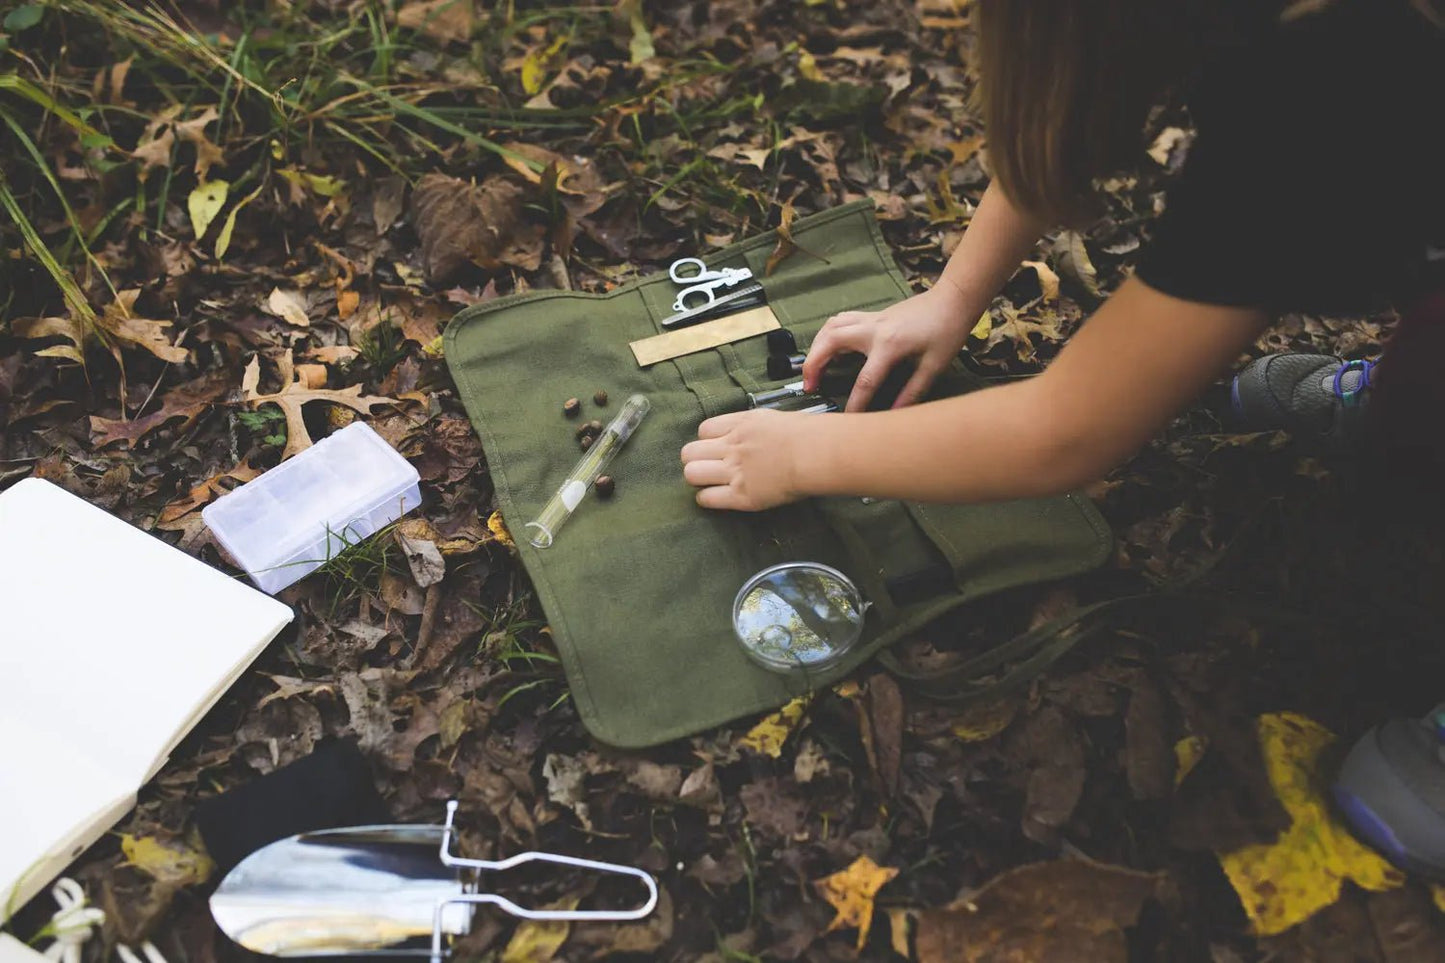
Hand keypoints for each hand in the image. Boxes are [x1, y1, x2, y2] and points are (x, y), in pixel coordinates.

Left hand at [681, 409, 806, 510]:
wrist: (816, 454)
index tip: (719, 448)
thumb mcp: (774, 420)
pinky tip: (718, 497)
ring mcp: (734, 472)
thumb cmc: (807, 435)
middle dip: (696, 460)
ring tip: (712, 482)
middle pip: (689, 452)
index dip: (709, 441)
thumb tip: (750, 434)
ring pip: (691, 473)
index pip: (704, 430)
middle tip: (710, 467)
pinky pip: (706, 498)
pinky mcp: (741, 496)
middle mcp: (731, 447)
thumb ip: (754, 427)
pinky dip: (707, 499)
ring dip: (698, 479)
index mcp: (740, 425)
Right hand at [802, 284, 973, 411]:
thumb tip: (895, 415)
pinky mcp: (873, 315)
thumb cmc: (947, 330)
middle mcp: (874, 329)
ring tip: (812, 368)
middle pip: (830, 343)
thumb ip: (912, 392)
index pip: (865, 380)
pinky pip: (841, 320)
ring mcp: (871, 319)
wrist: (952, 300)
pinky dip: (828, 333)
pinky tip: (828, 346)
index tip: (847, 419)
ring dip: (816, 346)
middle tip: (809, 386)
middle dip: (813, 365)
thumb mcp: (934, 366)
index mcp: (890, 344)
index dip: (854, 403)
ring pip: (831, 326)